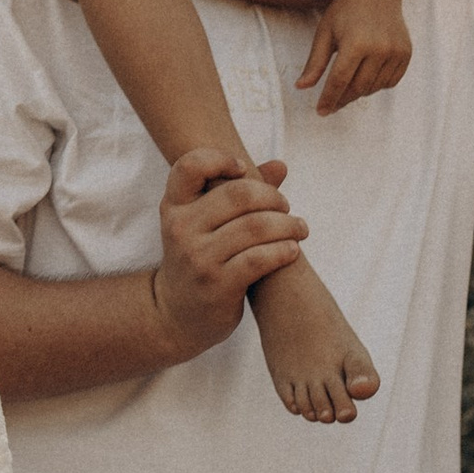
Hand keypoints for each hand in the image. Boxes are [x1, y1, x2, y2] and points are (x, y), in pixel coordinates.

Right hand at [148, 146, 305, 365]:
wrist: (176, 314)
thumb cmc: (199, 258)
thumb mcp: (203, 223)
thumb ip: (238, 191)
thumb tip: (280, 166)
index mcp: (174, 206)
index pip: (190, 166)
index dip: (220, 159)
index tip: (243, 169)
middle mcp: (181, 228)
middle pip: (238, 194)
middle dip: (272, 197)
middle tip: (286, 206)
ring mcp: (198, 257)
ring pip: (256, 227)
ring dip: (288, 224)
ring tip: (299, 228)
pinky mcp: (217, 284)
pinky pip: (259, 259)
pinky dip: (283, 250)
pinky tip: (292, 250)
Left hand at [298, 0, 411, 115]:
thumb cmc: (345, 9)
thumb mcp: (325, 32)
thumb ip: (315, 62)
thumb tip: (302, 88)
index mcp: (356, 43)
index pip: (339, 81)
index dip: (329, 99)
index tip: (321, 111)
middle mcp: (379, 49)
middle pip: (358, 88)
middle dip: (342, 99)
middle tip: (331, 103)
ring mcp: (396, 52)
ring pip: (374, 87)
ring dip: (359, 92)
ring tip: (347, 87)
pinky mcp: (406, 53)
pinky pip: (391, 81)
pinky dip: (377, 84)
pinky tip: (366, 77)